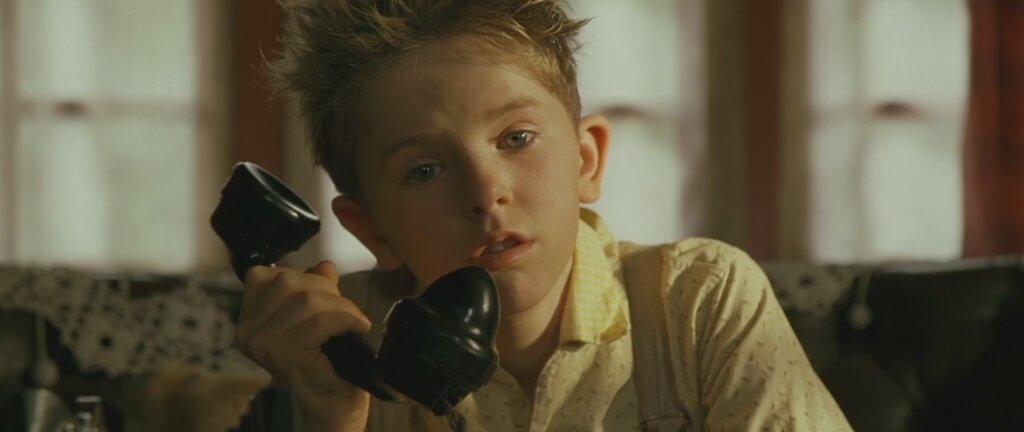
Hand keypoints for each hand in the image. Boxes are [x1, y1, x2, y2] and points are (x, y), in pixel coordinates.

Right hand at [233, 260, 370, 431]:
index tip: (323, 295)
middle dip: (324, 290)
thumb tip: (324, 265)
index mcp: (248, 322)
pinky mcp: (285, 354)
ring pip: (307, 300)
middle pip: (287, 282)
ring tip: (352, 321)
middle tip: (344, 310)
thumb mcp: (317, 317)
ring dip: (340, 306)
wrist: (334, 402)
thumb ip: (315, 289)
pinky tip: (356, 327)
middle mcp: (248, 333)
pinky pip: (320, 320)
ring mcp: (263, 344)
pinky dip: (345, 319)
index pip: (264, 276)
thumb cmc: (325, 362)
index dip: (301, 277)